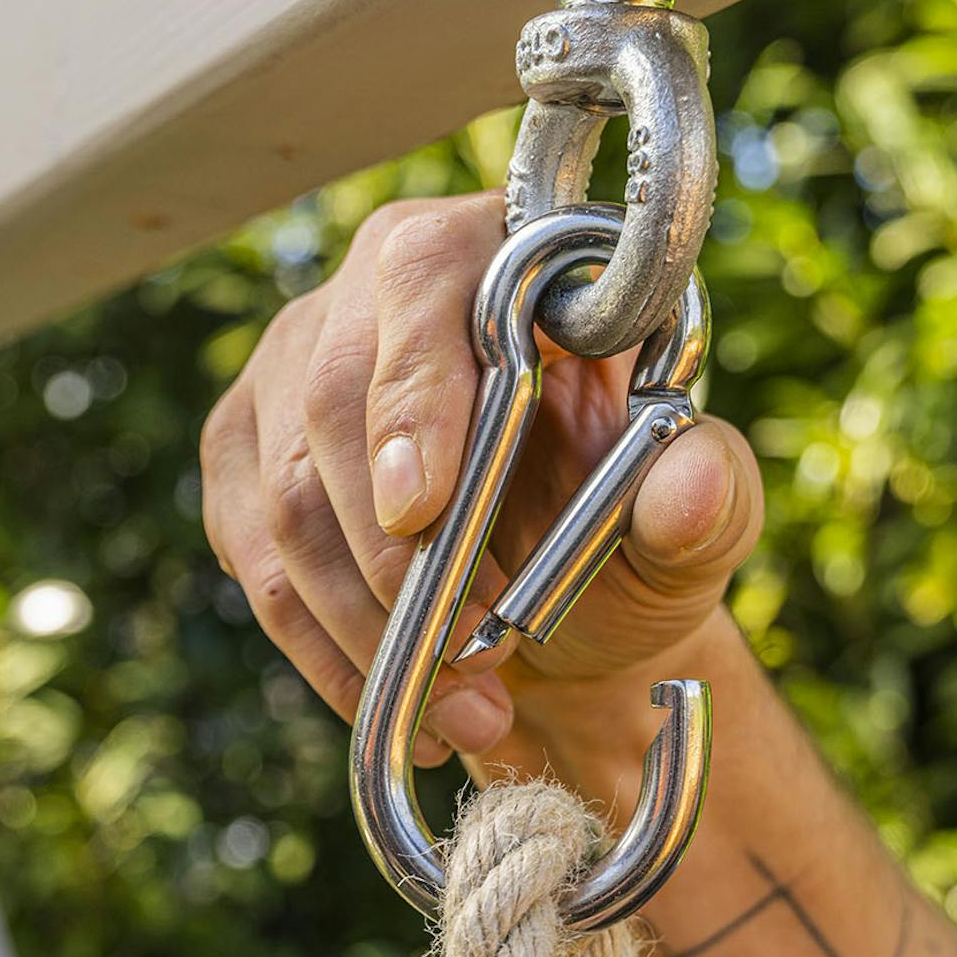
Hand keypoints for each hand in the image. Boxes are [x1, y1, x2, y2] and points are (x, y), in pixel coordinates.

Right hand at [199, 192, 762, 764]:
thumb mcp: (703, 520)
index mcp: (497, 252)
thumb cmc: (630, 533)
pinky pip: (255, 562)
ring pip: (283, 500)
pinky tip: (396, 702)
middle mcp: (369, 288)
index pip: (421, 281)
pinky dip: (324, 651)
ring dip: (366, 622)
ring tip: (457, 704)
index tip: (421, 509)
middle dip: (394, 554)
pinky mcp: (245, 456)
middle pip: (328, 402)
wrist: (566, 610)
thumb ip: (711, 497)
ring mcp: (289, 368)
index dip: (413, 394)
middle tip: (470, 651)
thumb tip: (686, 483)